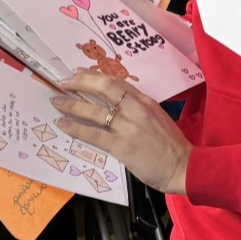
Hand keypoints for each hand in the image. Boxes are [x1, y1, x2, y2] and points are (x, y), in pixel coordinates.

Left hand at [51, 71, 191, 195]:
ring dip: (72, 105)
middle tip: (63, 82)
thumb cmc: (171, 145)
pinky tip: (63, 125)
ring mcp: (128, 127)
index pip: (116, 81)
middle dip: (80, 82)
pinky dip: (76, 128)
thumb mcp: (157, 118)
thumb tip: (115, 105)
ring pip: (94, 111)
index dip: (94, 76)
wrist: (184, 166)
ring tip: (57, 102)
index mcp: (145, 101)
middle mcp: (136, 109)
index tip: (79, 72)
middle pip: (103, 88)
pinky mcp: (122, 146)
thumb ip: (138, 109)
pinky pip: (94, 135)